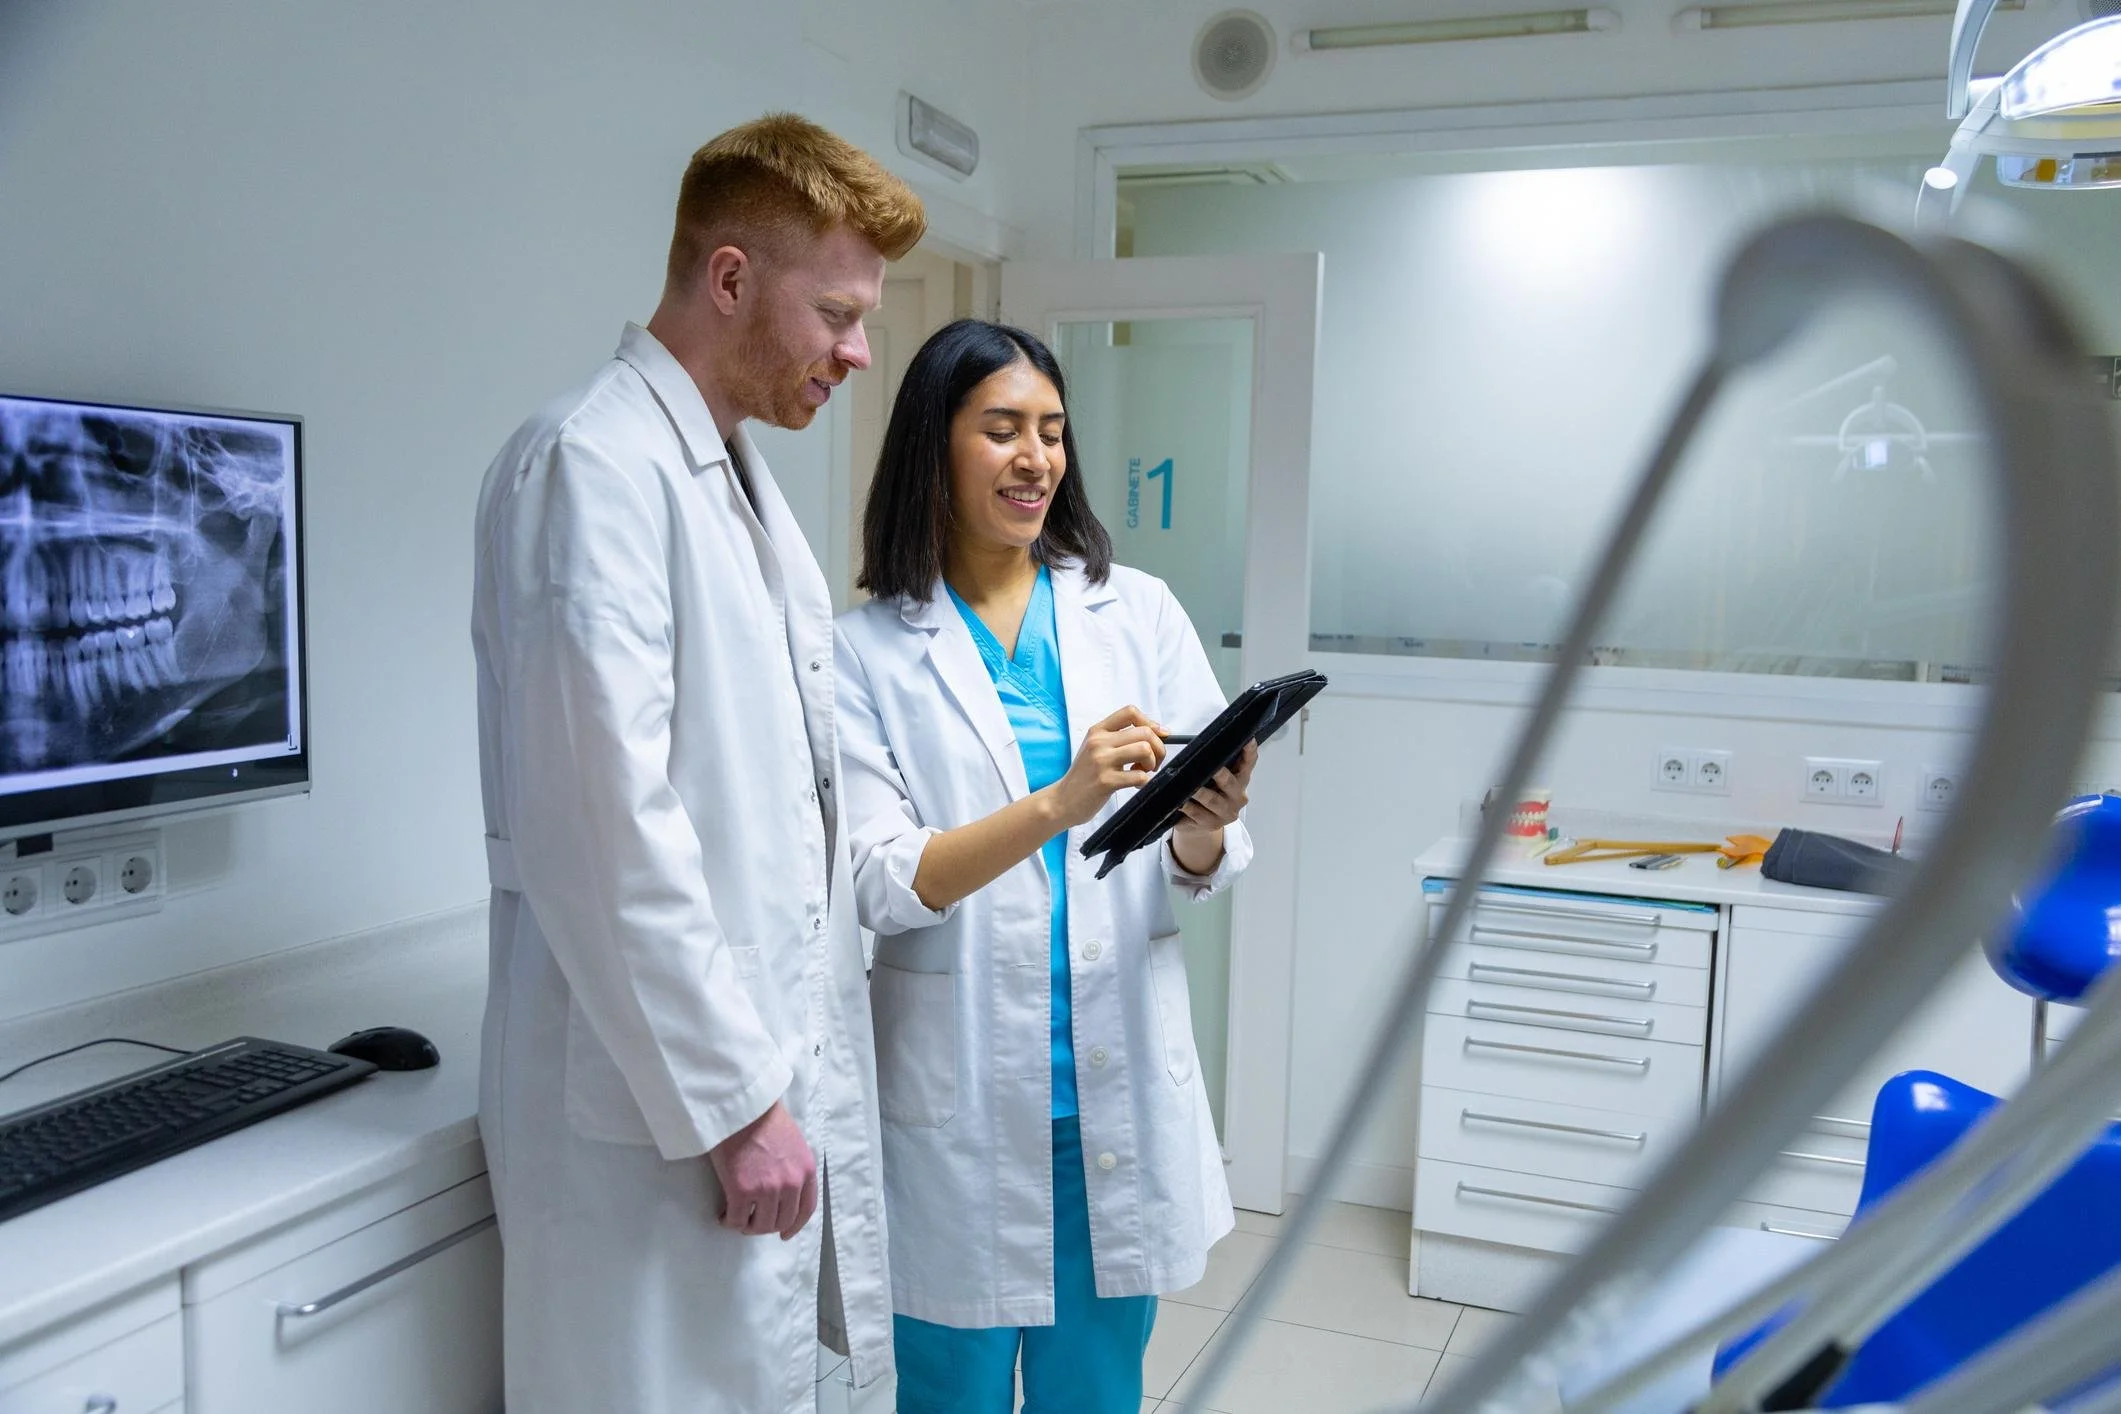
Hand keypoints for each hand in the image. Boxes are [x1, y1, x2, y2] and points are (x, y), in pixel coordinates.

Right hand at [707, 1100, 816, 1239]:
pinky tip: (723, 1215)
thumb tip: (784, 1189)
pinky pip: (736, 1220)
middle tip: (751, 1222)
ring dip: (747, 1226)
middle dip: (766, 1226)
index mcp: (806, 1171)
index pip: (806, 1209)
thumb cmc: (763, 1117)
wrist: (742, 1106)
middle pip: (781, 1221)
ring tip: (737, 1218)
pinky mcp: (742, 1191)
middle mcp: (791, 1184)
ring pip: (759, 1226)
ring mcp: (768, 1189)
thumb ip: (794, 1167)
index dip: (794, 1226)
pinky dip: (728, 1221)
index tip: (785, 1234)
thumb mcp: (793, 1142)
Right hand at [1046, 705, 1166, 829]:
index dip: (1150, 722)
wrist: (1062, 800)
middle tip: (1152, 762)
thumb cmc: (1084, 775)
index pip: (1130, 712)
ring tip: (1142, 771)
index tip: (1158, 736)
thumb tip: (1158, 732)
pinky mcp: (1106, 781)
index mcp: (1097, 731)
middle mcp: (1099, 742)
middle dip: (1158, 748)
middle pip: (1144, 732)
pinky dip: (1144, 781)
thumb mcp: (1096, 749)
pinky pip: (1140, 776)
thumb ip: (1120, 738)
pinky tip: (1134, 784)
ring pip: (1144, 749)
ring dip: (1152, 763)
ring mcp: (1102, 761)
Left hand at [1172, 741, 1256, 873]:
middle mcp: (1237, 797)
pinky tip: (1181, 803)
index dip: (1249, 752)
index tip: (1248, 740)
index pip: (1248, 763)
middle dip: (1221, 775)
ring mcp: (1225, 813)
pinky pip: (1198, 814)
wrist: (1202, 823)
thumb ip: (1216, 764)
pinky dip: (1188, 808)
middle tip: (1214, 768)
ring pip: (1212, 800)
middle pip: (1230, 783)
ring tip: (1190, 787)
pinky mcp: (1211, 824)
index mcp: (1241, 779)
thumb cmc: (1210, 792)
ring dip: (1200, 793)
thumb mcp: (1216, 778)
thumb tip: (1204, 745)